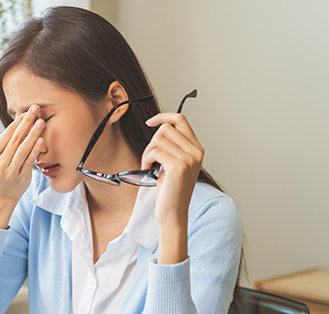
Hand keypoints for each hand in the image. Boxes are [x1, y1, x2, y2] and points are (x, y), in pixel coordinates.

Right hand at [0, 105, 44, 228]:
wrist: (0, 196)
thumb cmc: (1, 172)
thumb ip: (8, 141)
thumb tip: (21, 119)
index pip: (6, 134)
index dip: (18, 122)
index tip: (27, 111)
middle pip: (14, 139)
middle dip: (26, 122)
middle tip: (35, 109)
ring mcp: (9, 172)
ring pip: (22, 149)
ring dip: (32, 134)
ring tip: (41, 122)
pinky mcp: (20, 178)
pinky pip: (29, 162)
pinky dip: (35, 150)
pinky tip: (41, 140)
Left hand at [142, 113, 203, 262]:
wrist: (173, 212)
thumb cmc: (170, 189)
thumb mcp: (174, 163)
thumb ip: (173, 145)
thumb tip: (160, 127)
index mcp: (196, 148)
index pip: (181, 119)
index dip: (163, 117)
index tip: (150, 122)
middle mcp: (196, 152)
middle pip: (166, 128)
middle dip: (151, 141)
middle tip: (149, 157)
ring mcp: (189, 159)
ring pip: (158, 139)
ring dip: (147, 152)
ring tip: (148, 164)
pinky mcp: (179, 166)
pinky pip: (155, 151)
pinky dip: (146, 159)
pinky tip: (148, 169)